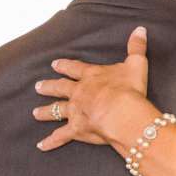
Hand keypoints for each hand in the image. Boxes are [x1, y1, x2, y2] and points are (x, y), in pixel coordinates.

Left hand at [36, 27, 155, 152]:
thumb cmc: (129, 89)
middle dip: (49, 87)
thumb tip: (140, 29)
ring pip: (56, 111)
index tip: (55, 64)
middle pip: (60, 88)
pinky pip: (61, 136)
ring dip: (45, 112)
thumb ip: (136, 46)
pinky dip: (51, 141)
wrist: (122, 112)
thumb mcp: (136, 64)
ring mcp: (75, 111)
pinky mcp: (76, 129)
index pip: (75, 68)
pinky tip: (41, 145)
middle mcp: (79, 93)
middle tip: (38, 86)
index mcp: (91, 76)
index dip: (65, 66)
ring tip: (35, 113)